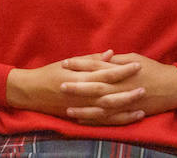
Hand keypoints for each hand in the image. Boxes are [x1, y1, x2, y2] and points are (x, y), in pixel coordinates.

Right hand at [5, 50, 143, 124]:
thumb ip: (91, 60)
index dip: (123, 70)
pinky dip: (116, 121)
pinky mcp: (81, 118)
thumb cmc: (50, 73)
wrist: (31, 92)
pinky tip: (129, 118)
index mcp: (81, 78)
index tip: (138, 64)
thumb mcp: (69, 63)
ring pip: (108, 112)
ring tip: (142, 107)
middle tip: (145, 86)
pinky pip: (102, 122)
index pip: (106, 73)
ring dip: (125, 109)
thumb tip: (111, 54)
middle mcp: (83, 95)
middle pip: (110, 94)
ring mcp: (82, 109)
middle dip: (128, 91)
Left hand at [61, 52, 176, 123]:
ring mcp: (124, 102)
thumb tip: (100, 58)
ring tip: (68, 108)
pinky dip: (95, 120)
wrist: (172, 87)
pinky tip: (82, 119)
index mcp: (121, 71)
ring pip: (100, 107)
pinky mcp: (128, 113)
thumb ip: (115, 60)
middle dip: (77, 87)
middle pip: (95, 87)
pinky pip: (109, 119)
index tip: (65, 62)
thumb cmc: (152, 69)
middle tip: (60, 85)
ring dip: (83, 108)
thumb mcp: (134, 58)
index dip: (80, 64)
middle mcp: (121, 87)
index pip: (96, 66)